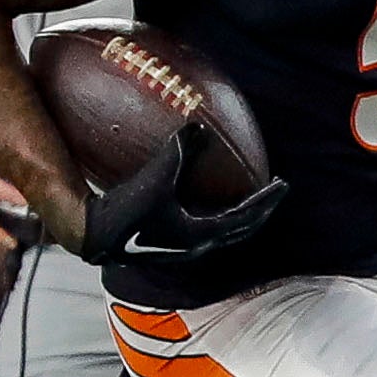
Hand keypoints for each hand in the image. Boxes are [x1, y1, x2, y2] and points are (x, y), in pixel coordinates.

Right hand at [79, 122, 287, 265]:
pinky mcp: (170, 246)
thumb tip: (197, 126)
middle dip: (261, 211)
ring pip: (224, 235)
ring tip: (250, 198)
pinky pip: (207, 232)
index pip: (245, 219)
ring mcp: (183, 250)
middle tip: (275, 191)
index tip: (283, 184)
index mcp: (201, 237)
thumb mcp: (155, 178)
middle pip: (241, 231)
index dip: (266, 201)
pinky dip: (220, 217)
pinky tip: (211, 203)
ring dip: (241, 217)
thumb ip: (179, 151)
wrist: (92, 236)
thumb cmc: (124, 212)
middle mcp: (197, 248)